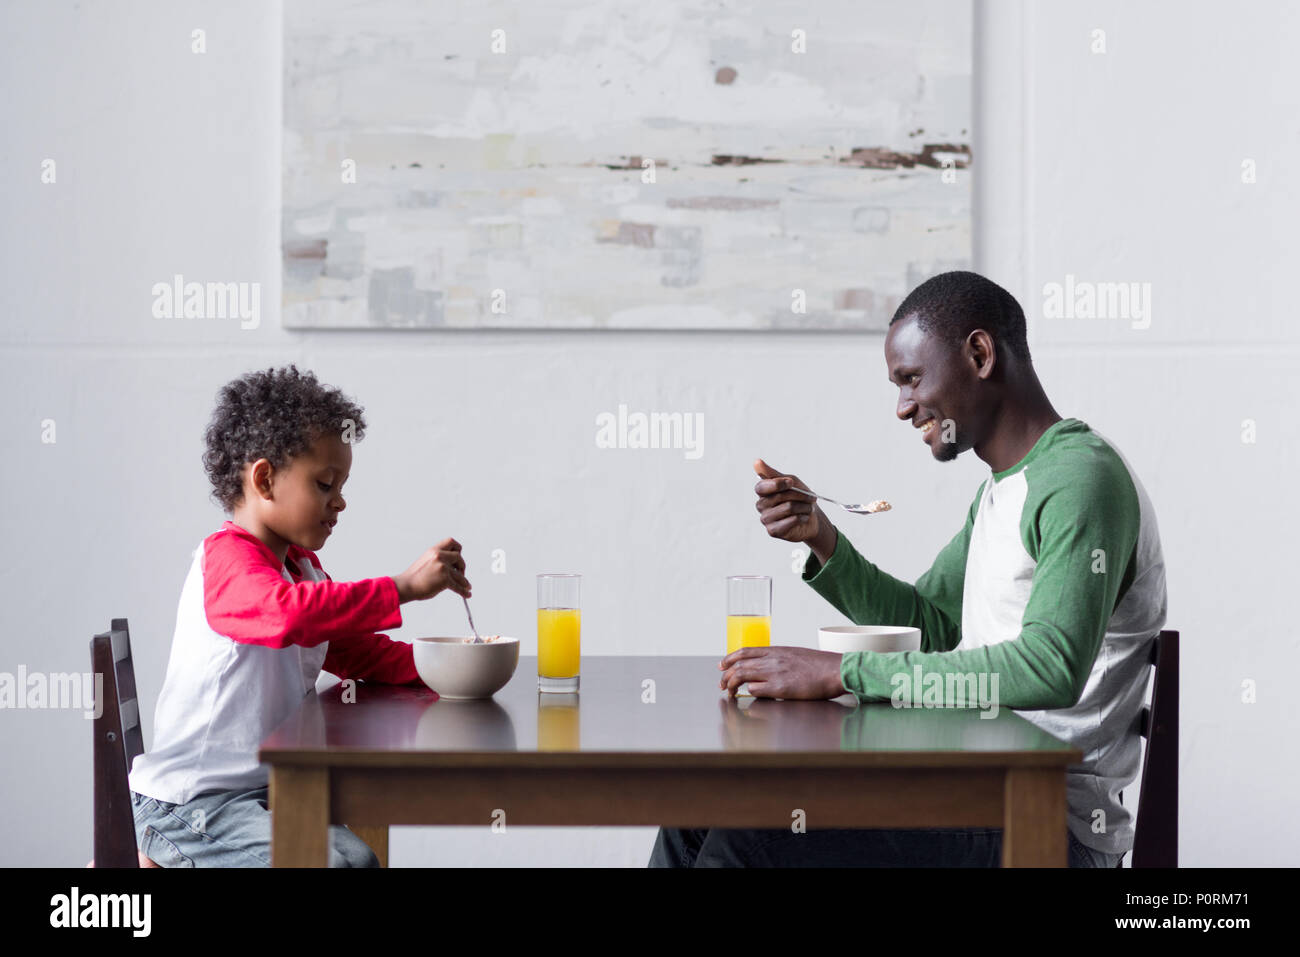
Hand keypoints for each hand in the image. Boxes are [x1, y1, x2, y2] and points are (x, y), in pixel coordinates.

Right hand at [393, 538, 470, 601]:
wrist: (405, 586)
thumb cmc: (414, 576)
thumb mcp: (426, 561)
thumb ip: (438, 560)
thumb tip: (453, 566)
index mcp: (433, 550)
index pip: (451, 541)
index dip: (457, 549)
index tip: (457, 557)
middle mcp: (439, 556)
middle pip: (459, 558)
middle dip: (462, 566)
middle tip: (460, 573)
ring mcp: (443, 568)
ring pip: (460, 575)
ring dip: (465, 582)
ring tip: (467, 587)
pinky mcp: (445, 580)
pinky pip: (458, 586)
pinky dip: (463, 592)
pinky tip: (467, 594)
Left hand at [719, 646, 845, 699]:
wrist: (836, 670)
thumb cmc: (821, 665)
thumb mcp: (796, 655)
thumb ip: (780, 660)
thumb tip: (769, 668)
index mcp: (776, 651)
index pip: (745, 651)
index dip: (730, 658)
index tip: (722, 665)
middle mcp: (772, 660)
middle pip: (740, 664)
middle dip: (726, 675)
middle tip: (722, 684)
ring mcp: (775, 673)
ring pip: (743, 675)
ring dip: (732, 684)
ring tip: (729, 693)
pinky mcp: (780, 688)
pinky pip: (755, 689)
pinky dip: (748, 692)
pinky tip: (748, 696)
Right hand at [753, 458, 836, 561]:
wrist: (811, 518)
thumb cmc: (799, 497)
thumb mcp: (790, 481)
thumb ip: (773, 474)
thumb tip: (756, 462)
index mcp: (763, 491)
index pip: (762, 487)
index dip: (777, 484)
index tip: (791, 482)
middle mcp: (761, 505)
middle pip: (779, 496)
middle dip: (799, 495)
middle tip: (811, 497)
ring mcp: (765, 519)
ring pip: (787, 508)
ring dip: (803, 507)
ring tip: (808, 508)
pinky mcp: (772, 531)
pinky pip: (789, 521)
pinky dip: (801, 517)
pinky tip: (804, 518)